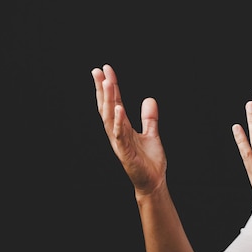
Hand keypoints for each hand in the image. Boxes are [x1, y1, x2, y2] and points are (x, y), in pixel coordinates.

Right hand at [92, 64, 166, 194]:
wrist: (153, 182)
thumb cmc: (149, 161)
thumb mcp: (151, 134)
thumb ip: (149, 118)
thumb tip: (149, 99)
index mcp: (122, 127)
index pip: (114, 103)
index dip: (110, 87)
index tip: (105, 70)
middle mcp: (117, 133)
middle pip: (107, 107)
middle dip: (102, 89)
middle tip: (98, 71)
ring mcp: (119, 142)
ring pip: (110, 118)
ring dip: (108, 100)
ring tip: (107, 83)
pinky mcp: (125, 152)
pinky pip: (120, 135)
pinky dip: (118, 122)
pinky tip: (118, 109)